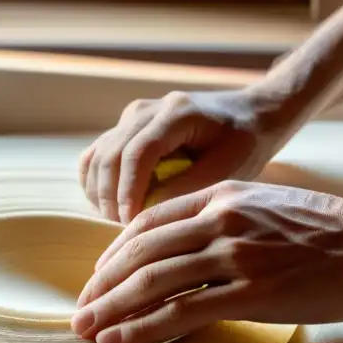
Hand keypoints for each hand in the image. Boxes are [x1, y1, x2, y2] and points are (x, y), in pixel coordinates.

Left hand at [71, 180, 342, 342]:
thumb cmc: (328, 228)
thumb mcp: (266, 203)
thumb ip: (224, 215)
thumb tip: (189, 241)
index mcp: (221, 195)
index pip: (148, 222)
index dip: (115, 251)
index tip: (100, 276)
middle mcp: (219, 220)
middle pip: (140, 251)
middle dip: (102, 283)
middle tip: (80, 309)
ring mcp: (233, 255)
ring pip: (151, 281)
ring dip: (111, 308)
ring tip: (86, 329)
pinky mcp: (250, 293)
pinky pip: (181, 312)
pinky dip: (141, 328)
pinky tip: (118, 342)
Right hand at [79, 88, 285, 223]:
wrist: (247, 113)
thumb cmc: (244, 142)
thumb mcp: (228, 167)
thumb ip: (189, 187)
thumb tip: (148, 213)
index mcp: (176, 113)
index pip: (137, 153)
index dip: (129, 191)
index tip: (131, 223)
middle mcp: (147, 110)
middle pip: (110, 155)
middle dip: (111, 198)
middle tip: (124, 232)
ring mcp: (132, 116)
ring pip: (96, 156)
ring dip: (100, 193)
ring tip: (119, 222)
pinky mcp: (125, 127)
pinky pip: (96, 155)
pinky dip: (95, 183)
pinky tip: (110, 207)